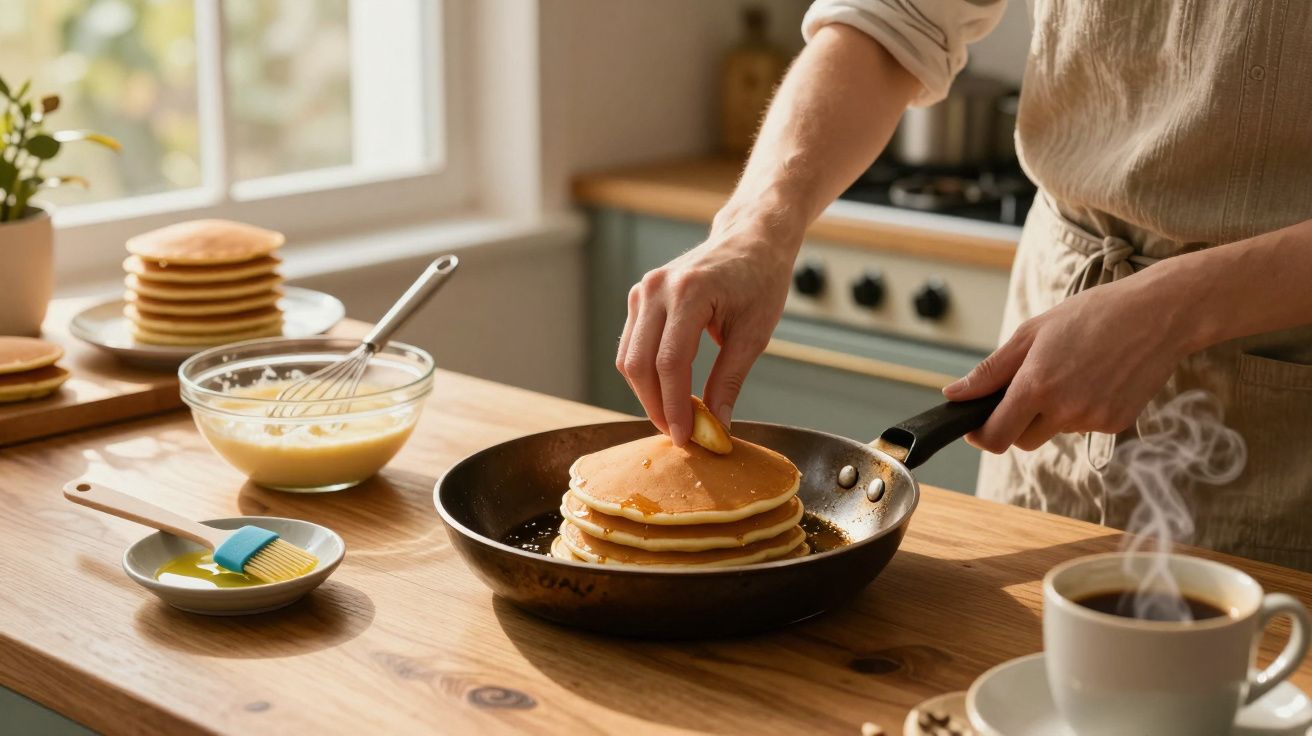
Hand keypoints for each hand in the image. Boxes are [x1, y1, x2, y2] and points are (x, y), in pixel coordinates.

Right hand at [616, 215, 797, 445]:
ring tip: (675, 418)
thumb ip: (729, 380)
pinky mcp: (639, 298)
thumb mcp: (754, 334)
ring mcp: (643, 291)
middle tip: (680, 434)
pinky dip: (646, 375)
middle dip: (656, 406)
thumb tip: (716, 425)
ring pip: (628, 358)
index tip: (687, 437)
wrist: (750, 239)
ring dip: (647, 394)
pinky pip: (632, 346)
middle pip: (639, 363)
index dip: (674, 406)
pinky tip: (667, 393)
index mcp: (689, 292)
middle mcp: (657, 289)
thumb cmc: (760, 280)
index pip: (669, 362)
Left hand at [942, 272, 1193, 452]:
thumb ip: (991, 371)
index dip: (981, 435)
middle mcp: (1065, 409)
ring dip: (1051, 413)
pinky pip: (1084, 426)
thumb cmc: (1093, 314)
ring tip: (1072, 371)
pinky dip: (1081, 410)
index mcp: (1037, 386)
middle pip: (1023, 440)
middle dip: (1016, 422)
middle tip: (1028, 387)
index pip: (996, 437)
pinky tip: (1096, 378)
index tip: (977, 426)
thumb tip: (954, 394)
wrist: (1160, 314)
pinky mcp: (1117, 424)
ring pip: (1054, 432)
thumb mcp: (1032, 333)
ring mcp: (1094, 420)